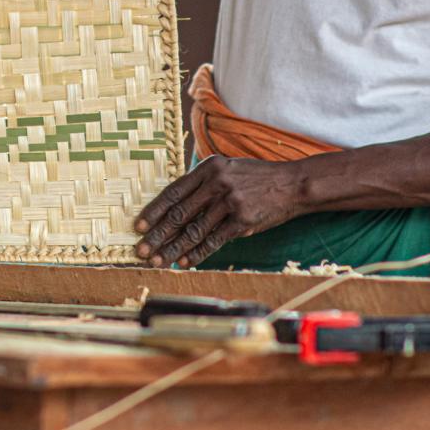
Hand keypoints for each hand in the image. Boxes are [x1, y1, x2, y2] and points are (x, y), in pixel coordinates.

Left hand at [133, 156, 304, 266]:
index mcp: (209, 168)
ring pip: (194, 230)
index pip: (173, 192)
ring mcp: (230, 202)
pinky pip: (214, 240)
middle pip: (179, 213)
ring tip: (158, 261)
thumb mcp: (227, 169)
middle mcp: (217, 183)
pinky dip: (197, 253)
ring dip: (173, 249)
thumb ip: (203, 183)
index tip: (138, 226)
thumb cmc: (256, 178)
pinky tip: (184, 262)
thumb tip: (174, 206)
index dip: (154, 211)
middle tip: (141, 250)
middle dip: (157, 234)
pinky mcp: (243, 221)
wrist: (291, 184)